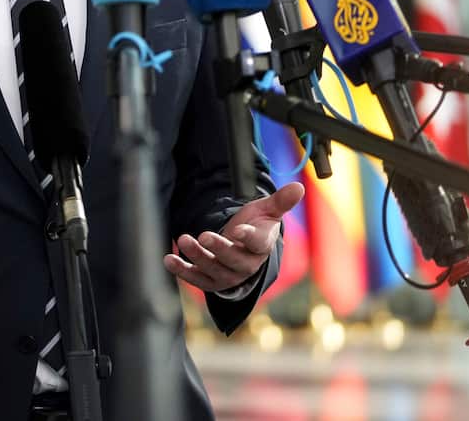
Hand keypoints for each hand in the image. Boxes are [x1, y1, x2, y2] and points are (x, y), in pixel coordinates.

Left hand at [162, 182, 304, 293]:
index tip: (237, 230)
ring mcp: (228, 275)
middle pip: (233, 260)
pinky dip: (182, 271)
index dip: (247, 237)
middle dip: (218, 248)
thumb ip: (281, 201)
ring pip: (213, 270)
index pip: (256, 243)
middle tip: (203, 235)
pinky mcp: (212, 281)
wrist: (245, 249)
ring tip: (183, 239)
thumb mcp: (267, 211)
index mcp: (261, 246)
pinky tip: (169, 259)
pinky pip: (197, 279)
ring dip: (196, 257)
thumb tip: (299, 187)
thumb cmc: (257, 226)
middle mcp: (246, 264)